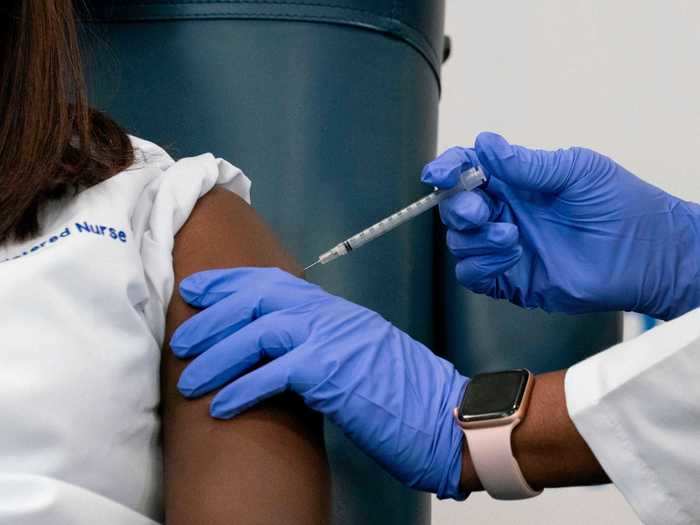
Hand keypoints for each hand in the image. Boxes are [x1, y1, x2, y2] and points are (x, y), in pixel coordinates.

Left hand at [170, 268, 469, 499]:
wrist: (447, 416)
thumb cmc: (404, 395)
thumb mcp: (359, 355)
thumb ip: (322, 344)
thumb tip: (280, 354)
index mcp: (334, 310)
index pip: (273, 281)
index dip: (230, 283)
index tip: (198, 290)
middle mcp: (330, 315)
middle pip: (258, 299)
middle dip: (213, 318)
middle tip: (182, 339)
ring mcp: (332, 339)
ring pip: (257, 332)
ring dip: (217, 356)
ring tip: (189, 380)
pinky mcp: (332, 372)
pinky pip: (273, 374)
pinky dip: (241, 389)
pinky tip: (221, 405)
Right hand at [422, 132, 699, 319]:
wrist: (644, 255)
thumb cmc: (620, 205)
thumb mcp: (576, 170)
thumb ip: (527, 164)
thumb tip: (486, 144)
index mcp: (516, 181)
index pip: (468, 170)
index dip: (447, 169)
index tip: (438, 174)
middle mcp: (504, 211)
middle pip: (454, 207)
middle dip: (459, 206)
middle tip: (483, 209)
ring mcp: (503, 246)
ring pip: (458, 240)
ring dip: (475, 237)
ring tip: (511, 236)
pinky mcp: (507, 279)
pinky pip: (470, 272)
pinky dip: (481, 263)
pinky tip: (511, 255)